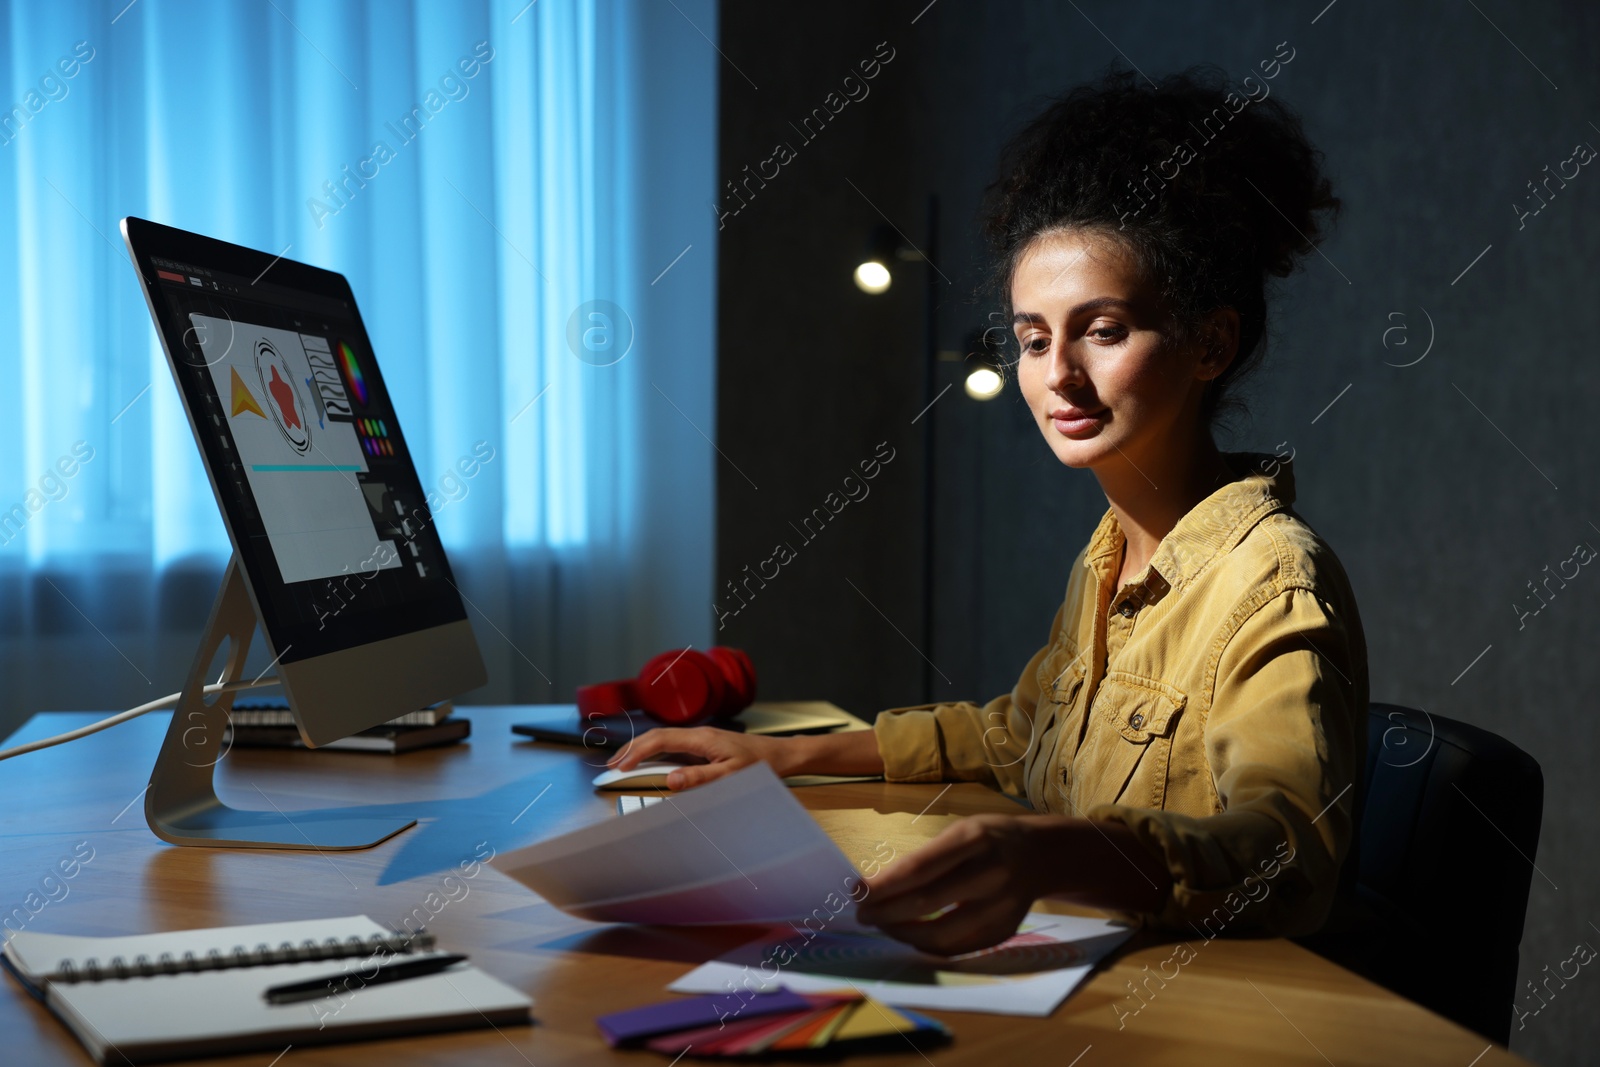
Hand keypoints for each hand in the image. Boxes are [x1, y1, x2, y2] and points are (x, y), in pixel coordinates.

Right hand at [604, 727, 801, 789]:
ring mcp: (701, 738)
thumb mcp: (731, 775)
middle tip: (610, 767)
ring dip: (641, 750)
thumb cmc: (760, 765)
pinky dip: (655, 752)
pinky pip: (673, 745)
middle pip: (656, 736)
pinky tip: (649, 762)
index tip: (618, 767)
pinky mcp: (704, 744)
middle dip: (631, 749)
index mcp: (701, 738)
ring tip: (622, 764)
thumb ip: (700, 778)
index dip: (636, 752)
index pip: (660, 740)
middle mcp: (698, 734)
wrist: (781, 755)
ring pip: (663, 739)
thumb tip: (670, 781)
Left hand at [854, 814, 1041, 956]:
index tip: (856, 891)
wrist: (1042, 854)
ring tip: (884, 926)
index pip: (919, 868)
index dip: (883, 885)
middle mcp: (990, 873)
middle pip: (927, 903)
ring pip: (941, 934)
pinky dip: (928, 945)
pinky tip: (912, 935)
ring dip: (903, 933)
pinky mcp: (1004, 931)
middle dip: (886, 913)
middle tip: (863, 914)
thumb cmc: (989, 838)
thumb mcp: (960, 831)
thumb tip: (879, 887)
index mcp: (974, 839)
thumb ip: (926, 858)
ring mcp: (1000, 906)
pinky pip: (958, 948)